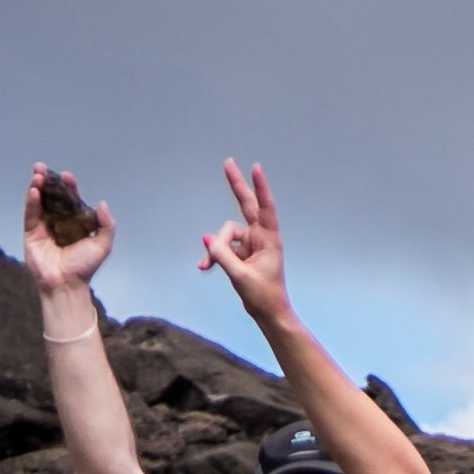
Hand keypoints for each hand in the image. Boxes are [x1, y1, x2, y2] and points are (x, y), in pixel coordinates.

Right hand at [17, 167, 109, 299]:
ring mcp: (43, 226)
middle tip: (42, 167)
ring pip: (39, 203)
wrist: (66, 283)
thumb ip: (105, 225)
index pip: (71, 200)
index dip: (69, 187)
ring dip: (37, 188)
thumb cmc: (84, 266)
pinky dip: (32, 202)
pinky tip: (34, 191)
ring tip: (37, 174)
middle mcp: (59, 222)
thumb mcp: (102, 245)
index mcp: (75, 223)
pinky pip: (31, 214)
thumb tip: (102, 203)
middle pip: (52, 197)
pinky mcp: (31, 233)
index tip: (67, 175)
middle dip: (48, 182)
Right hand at [195, 158, 290, 322]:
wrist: (267, 312)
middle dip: (236, 185)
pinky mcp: (240, 252)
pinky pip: (221, 247)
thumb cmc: (262, 295)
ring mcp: (250, 244)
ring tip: (207, 266)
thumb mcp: (240, 276)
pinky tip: (204, 267)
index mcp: (269, 240)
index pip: (265, 209)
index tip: (256, 168)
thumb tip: (207, 237)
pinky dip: (213, 256)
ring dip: (214, 249)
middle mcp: (260, 238)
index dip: (260, 188)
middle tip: (228, 162)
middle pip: (246, 206)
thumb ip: (223, 256)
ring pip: (225, 234)